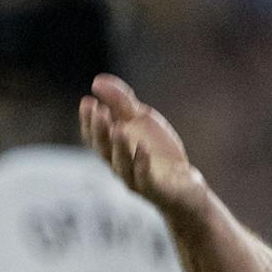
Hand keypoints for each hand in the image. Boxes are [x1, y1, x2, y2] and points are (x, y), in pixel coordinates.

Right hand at [79, 74, 208, 221]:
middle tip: (98, 112)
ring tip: (118, 129)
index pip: (94, 137)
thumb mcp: (141, 120)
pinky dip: (141, 164)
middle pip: (104, 150)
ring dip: (119, 147)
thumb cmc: (157, 152)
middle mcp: (119, 165)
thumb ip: (120, 101)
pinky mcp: (155, 190)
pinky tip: (142, 148)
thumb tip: (97, 81)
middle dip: (100, 131)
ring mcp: (135, 179)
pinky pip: (145, 179)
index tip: (87, 102)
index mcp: (113, 149)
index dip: (88, 121)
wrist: (184, 185)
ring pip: (122, 165)